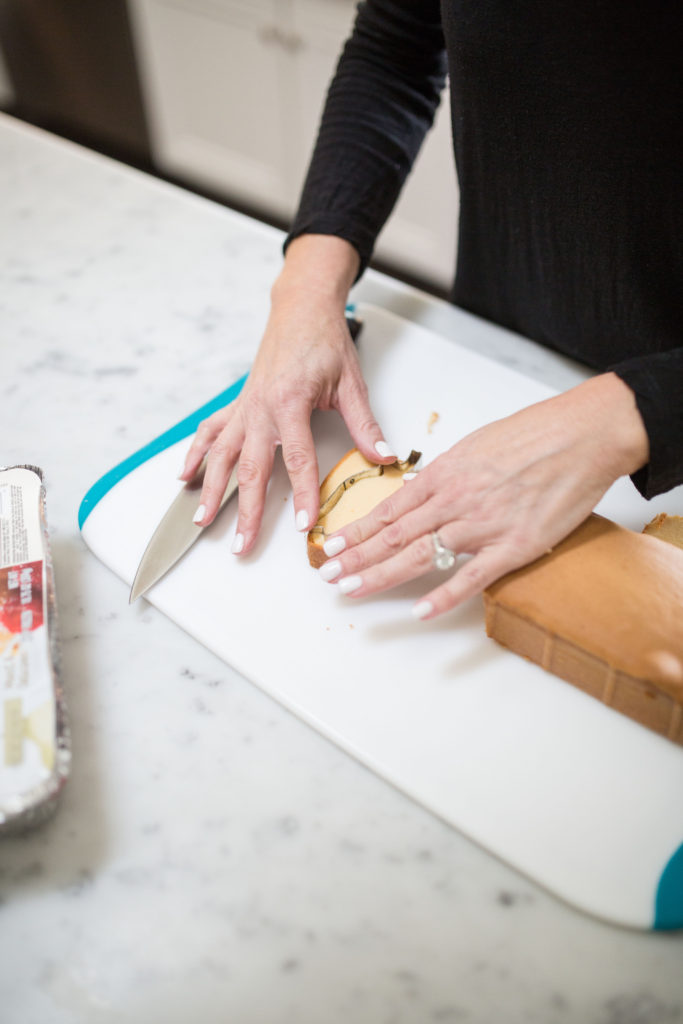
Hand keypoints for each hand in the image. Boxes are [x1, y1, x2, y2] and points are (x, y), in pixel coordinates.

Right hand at [179, 236, 393, 553]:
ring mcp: (244, 407)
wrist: (301, 309)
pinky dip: (195, 454)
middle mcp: (261, 407)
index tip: (301, 525)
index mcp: (291, 402)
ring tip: (200, 521)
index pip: (297, 458)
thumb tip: (383, 458)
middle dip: (244, 510)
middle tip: (241, 544)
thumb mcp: (351, 383)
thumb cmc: (325, 342)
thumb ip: (365, 425)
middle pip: (251, 467)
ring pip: (222, 455)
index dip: (300, 493)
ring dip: (210, 490)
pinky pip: (210, 432)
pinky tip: (185, 478)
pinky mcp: (237, 404)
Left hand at [318, 372, 649, 617]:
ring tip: (351, 591)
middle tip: (328, 576)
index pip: (389, 510)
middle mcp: (454, 501)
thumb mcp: (476, 446)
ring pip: (420, 555)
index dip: (357, 531)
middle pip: (394, 535)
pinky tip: (419, 611)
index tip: (333, 546)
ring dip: (381, 575)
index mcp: (444, 475)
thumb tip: (421, 494)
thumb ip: (446, 475)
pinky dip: (444, 596)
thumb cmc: (535, 435)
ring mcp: (481, 525)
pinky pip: (471, 576)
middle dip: (356, 558)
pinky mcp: (513, 547)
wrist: (582, 435)